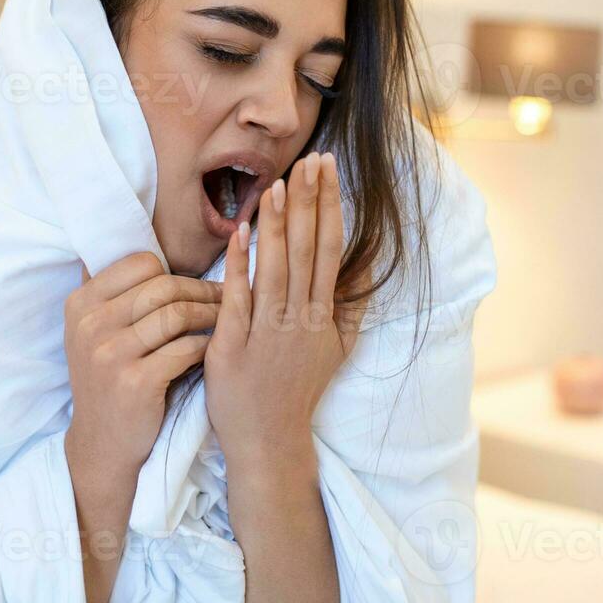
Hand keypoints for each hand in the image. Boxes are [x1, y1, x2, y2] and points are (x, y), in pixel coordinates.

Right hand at [64, 252, 221, 473]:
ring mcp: (109, 355)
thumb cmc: (111, 379)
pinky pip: (185, 349)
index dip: (175, 271)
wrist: (103, 443)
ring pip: (177, 315)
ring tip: (229, 320)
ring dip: (211, 316)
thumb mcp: (95, 332)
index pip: (141, 263)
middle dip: (202, 290)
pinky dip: (207, 346)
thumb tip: (153, 243)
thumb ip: (116, 292)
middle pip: (163, 286)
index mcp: (81, 303)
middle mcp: (90, 325)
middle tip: (229, 297)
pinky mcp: (134, 383)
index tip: (197, 283)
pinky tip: (217, 349)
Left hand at [203, 152, 356, 472]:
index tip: (327, 169)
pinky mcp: (235, 346)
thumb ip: (351, 306)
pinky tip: (239, 233)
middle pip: (307, 250)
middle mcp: (300, 319)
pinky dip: (239, 265)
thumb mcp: (336, 349)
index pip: (329, 248)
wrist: (269, 441)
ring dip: (278, 225)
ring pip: (276, 269)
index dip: (328, 206)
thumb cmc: (297, 391)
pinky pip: (238, 299)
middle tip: (311, 160)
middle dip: (309, 202)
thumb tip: (367, 265)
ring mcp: (268, 332)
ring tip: (278, 184)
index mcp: (323, 315)